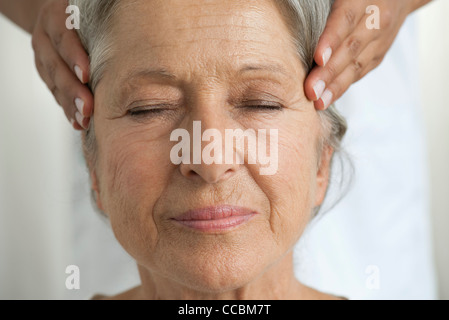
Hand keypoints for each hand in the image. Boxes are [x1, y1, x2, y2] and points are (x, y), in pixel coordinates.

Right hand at [31, 0, 91, 128]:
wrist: (62, 17)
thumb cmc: (88, 17)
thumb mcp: (92, 17)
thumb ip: (103, 31)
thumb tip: (130, 50)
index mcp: (57, 17)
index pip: (64, 38)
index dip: (74, 57)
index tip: (86, 76)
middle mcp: (46, 37)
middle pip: (56, 66)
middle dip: (72, 90)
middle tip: (88, 108)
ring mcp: (44, 57)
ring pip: (54, 83)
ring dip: (69, 105)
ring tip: (84, 121)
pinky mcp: (46, 74)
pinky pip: (55, 93)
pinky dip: (67, 109)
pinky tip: (78, 123)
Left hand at [305, 0, 430, 109]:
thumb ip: (325, 6)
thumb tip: (297, 6)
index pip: (346, 20)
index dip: (332, 40)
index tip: (318, 59)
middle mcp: (376, 20)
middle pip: (351, 48)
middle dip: (329, 72)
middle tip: (310, 90)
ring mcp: (380, 39)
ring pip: (357, 65)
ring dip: (336, 86)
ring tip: (318, 102)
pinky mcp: (379, 54)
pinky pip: (360, 72)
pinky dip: (343, 86)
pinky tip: (328, 98)